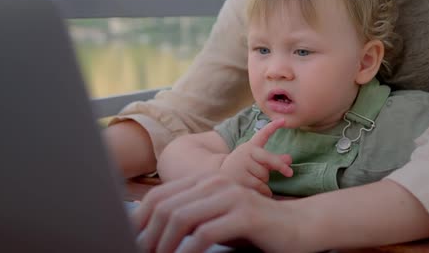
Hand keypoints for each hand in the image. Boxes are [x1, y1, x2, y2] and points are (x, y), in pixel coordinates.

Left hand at [133, 175, 304, 252]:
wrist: (298, 227)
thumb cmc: (254, 228)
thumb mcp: (216, 222)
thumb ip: (191, 221)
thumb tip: (154, 235)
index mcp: (205, 181)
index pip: (159, 196)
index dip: (139, 219)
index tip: (130, 240)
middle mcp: (215, 183)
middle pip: (166, 206)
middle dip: (148, 235)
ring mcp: (231, 196)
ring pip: (182, 217)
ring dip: (165, 243)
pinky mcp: (245, 214)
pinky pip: (206, 232)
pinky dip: (189, 250)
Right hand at [219, 118, 292, 196]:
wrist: (220, 178)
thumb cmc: (243, 169)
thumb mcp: (256, 161)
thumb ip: (273, 160)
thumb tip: (289, 159)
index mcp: (250, 146)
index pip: (262, 135)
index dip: (273, 127)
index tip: (283, 120)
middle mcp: (245, 153)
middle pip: (269, 158)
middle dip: (280, 166)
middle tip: (290, 173)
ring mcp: (242, 165)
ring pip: (265, 175)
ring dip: (265, 181)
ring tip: (254, 180)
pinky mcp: (241, 178)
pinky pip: (261, 186)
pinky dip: (264, 190)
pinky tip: (258, 191)